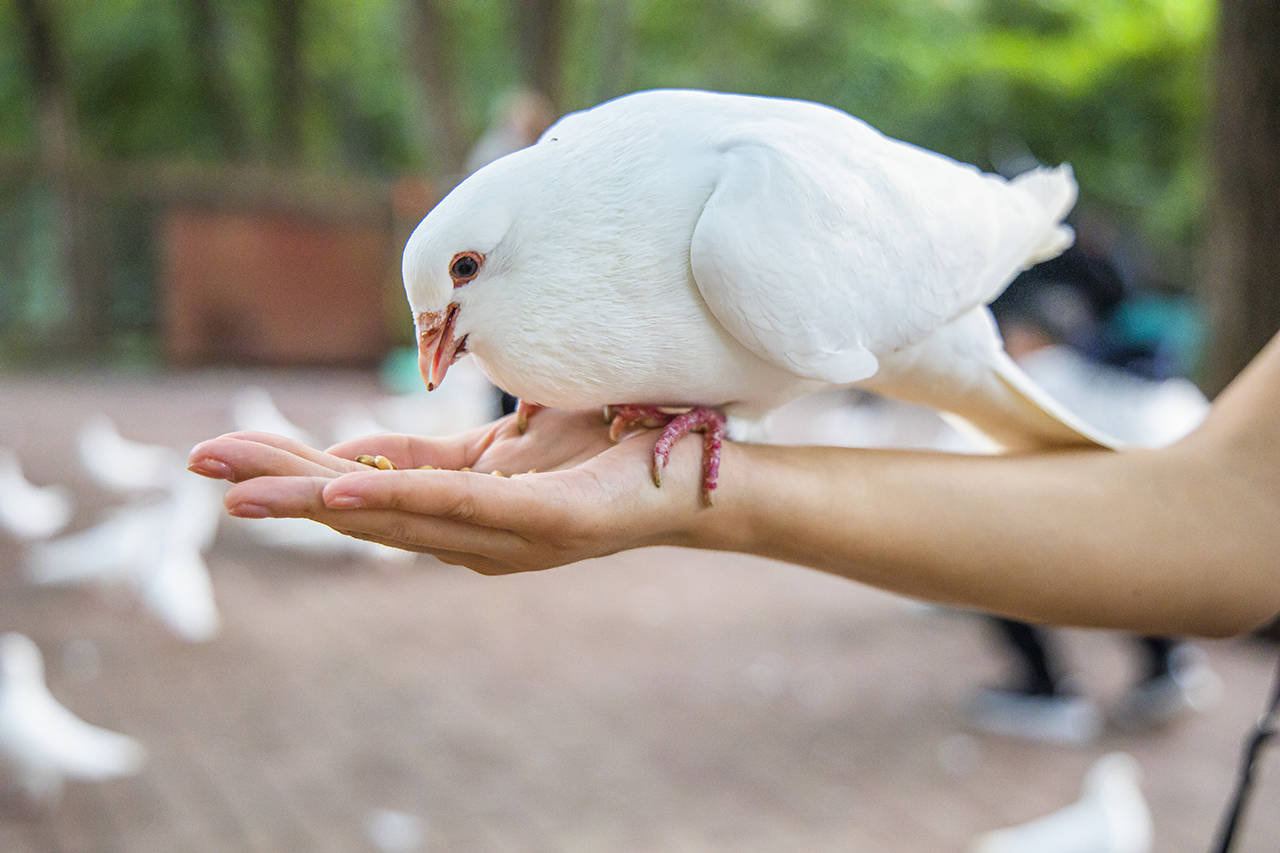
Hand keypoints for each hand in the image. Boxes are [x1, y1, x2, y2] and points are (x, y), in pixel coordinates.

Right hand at [187, 409, 706, 573]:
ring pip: (394, 513)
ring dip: (312, 498)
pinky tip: (340, 495)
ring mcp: (507, 534)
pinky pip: (462, 506)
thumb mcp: (527, 420)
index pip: (363, 483)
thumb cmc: (614, 441)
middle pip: (359, 506)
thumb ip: (474, 414)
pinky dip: (396, 500)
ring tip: (242, 488)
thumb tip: (435, 366)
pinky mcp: (547, 522)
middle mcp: (473, 529)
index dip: (295, 470)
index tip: (225, 454)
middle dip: (278, 487)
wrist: (701, 471)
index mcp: (463, 498)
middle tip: (201, 468)